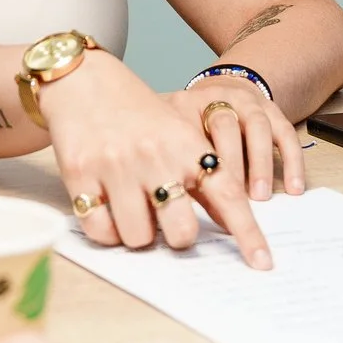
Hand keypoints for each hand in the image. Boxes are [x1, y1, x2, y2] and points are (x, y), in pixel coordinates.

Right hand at [36, 52, 274, 268]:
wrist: (84, 79)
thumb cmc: (136, 112)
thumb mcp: (179, 133)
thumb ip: (203, 175)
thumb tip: (228, 221)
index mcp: (186, 145)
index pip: (227, 195)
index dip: (247, 233)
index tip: (262, 262)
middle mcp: (155, 156)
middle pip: (181, 232)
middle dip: (177, 237)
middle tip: (167, 221)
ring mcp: (116, 166)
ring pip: (139, 237)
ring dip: (137, 234)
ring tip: (131, 209)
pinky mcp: (81, 174)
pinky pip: (100, 230)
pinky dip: (106, 231)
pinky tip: (105, 207)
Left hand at [166, 80, 305, 202]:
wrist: (222, 89)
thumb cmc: (195, 125)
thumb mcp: (180, 142)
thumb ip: (185, 174)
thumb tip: (189, 217)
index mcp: (188, 105)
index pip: (189, 133)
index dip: (196, 166)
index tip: (204, 198)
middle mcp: (219, 99)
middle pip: (224, 126)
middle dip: (231, 165)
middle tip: (233, 198)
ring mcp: (248, 102)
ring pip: (258, 127)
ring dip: (260, 164)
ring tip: (261, 196)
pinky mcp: (273, 110)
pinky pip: (286, 133)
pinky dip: (292, 161)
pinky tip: (294, 186)